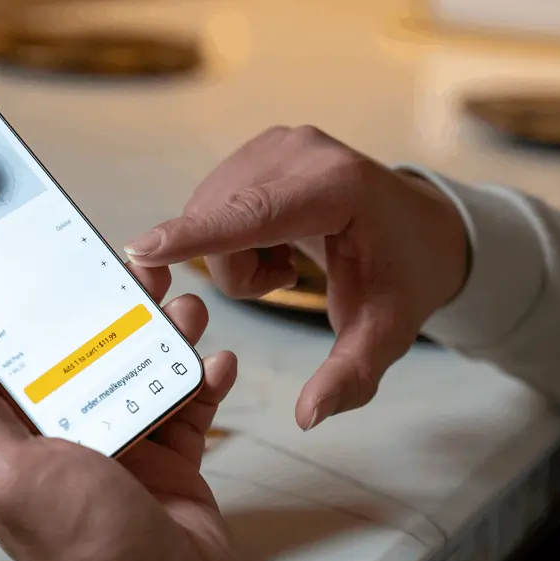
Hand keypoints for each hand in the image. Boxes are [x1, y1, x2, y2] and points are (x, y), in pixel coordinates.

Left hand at [0, 262, 237, 560]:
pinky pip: (191, 406)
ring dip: (169, 335)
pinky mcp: (173, 460)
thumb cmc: (81, 549)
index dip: (35, 310)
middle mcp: (73, 435)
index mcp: (23, 436)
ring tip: (186, 312)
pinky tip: (216, 363)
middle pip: (93, 352)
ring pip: (146, 369)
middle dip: (119, 310)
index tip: (50, 266)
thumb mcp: (10, 473)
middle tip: (139, 274)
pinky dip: (206, 379)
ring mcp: (127, 446)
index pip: (23, 357)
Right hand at [125, 126, 467, 430]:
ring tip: (286, 257)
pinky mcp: (259, 146)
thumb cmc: (401, 276)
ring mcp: (276, 142)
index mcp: (338, 188)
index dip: (197, 235)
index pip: (255, 216)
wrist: (417, 226)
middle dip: (238, 272)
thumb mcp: (385, 333)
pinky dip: (232, 232)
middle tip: (288, 276)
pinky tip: (276, 236)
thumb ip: (350, 376)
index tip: (142, 248)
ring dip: (233, 254)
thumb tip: (308, 417)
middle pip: (220, 226)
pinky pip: (211, 201)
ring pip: (207, 215)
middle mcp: (300, 151)